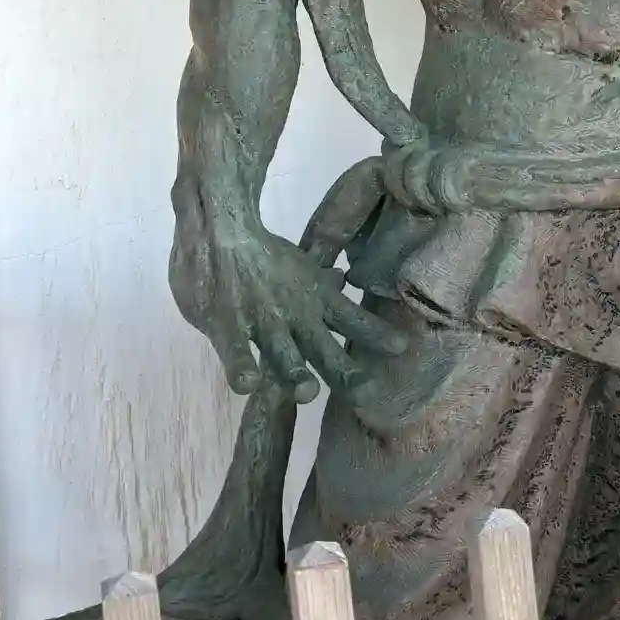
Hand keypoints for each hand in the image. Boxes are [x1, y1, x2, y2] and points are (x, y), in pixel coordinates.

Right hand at [178, 219, 406, 402]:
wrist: (217, 227)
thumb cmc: (259, 254)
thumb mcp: (298, 267)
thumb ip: (318, 281)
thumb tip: (343, 282)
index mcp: (313, 297)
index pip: (351, 317)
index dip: (375, 333)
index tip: (401, 348)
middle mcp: (294, 312)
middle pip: (322, 346)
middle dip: (342, 369)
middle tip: (362, 391)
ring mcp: (260, 319)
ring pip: (281, 351)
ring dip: (294, 371)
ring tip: (307, 392)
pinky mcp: (226, 323)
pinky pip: (234, 349)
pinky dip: (241, 366)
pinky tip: (248, 385)